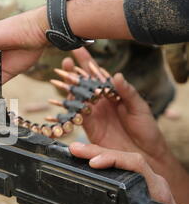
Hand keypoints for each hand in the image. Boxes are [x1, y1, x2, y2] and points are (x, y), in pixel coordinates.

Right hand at [61, 48, 168, 165]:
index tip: (78, 49)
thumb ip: (126, 91)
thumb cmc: (146, 129)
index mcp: (114, 92)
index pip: (98, 73)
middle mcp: (101, 100)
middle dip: (72, 72)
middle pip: (83, 83)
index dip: (87, 61)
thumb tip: (115, 75)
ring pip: (76, 97)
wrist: (144, 154)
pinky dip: (65, 109)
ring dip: (67, 87)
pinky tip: (56, 101)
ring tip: (58, 77)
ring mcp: (93, 113)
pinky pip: (74, 116)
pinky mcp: (88, 126)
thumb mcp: (139, 107)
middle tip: (64, 62)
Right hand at [69, 142, 179, 203]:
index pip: (136, 165)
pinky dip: (100, 161)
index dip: (114, 160)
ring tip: (75, 152)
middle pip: (124, 157)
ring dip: (97, 153)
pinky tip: (85, 161)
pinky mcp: (133, 184)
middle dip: (97, 151)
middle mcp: (149, 182)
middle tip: (74, 150)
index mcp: (155, 191)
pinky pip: (117, 167)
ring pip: (120, 159)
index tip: (93, 163)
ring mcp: (142, 181)